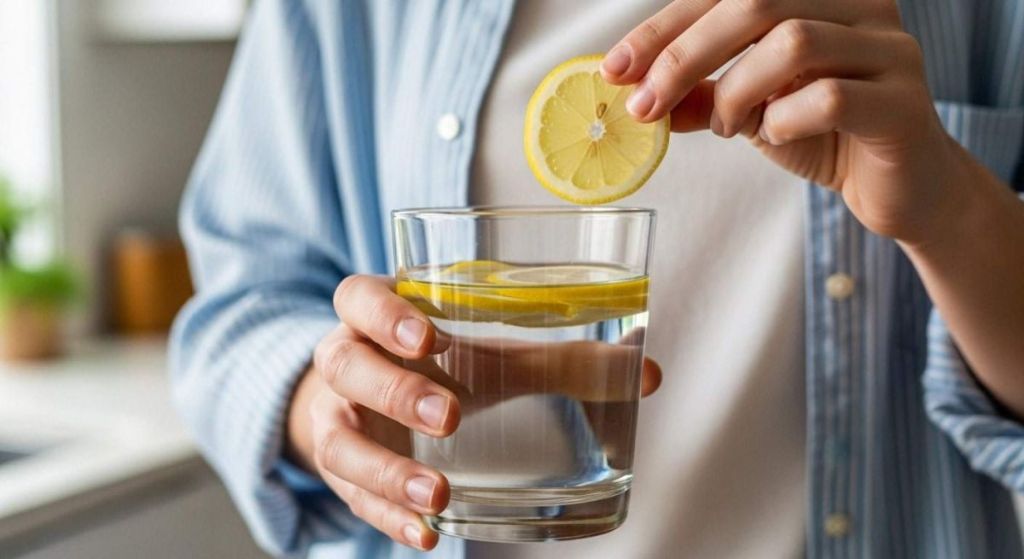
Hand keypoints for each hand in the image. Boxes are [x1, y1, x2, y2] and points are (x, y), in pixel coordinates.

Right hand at [286, 275, 661, 550]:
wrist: (366, 401)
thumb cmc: (440, 364)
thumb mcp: (489, 354)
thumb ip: (561, 360)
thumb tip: (646, 375)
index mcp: (377, 315)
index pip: (359, 297)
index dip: (383, 314)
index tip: (428, 339)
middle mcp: (346, 360)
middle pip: (347, 366)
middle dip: (396, 392)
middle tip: (450, 416)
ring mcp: (336, 419)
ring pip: (339, 440)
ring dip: (388, 470)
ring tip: (439, 495)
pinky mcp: (341, 470)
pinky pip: (352, 496)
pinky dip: (388, 518)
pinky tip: (426, 534)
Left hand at [602, 0, 965, 245]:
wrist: (900, 188)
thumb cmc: (822, 134)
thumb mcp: (748, 109)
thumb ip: (699, 94)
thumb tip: (633, 90)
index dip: (664, 27)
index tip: (616, 69)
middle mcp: (859, 4)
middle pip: (755, 2)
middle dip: (683, 56)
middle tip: (645, 106)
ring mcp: (889, 48)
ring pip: (792, 43)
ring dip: (736, 92)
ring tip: (728, 127)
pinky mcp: (904, 101)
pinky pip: (828, 98)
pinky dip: (782, 121)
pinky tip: (774, 135)